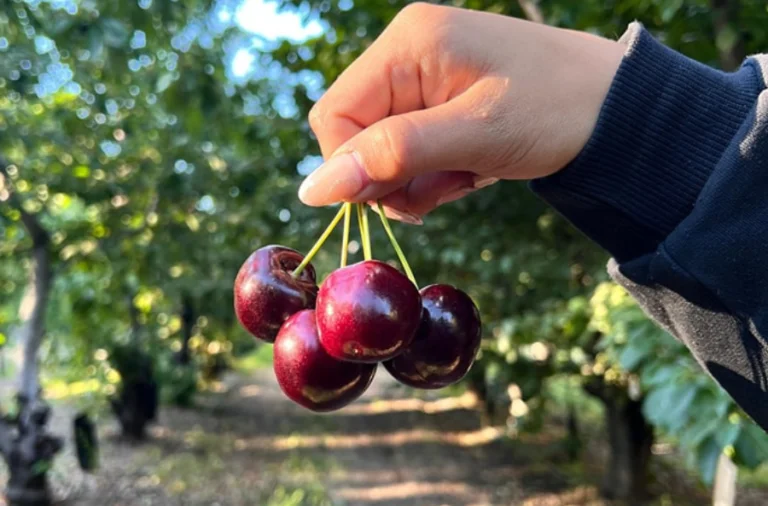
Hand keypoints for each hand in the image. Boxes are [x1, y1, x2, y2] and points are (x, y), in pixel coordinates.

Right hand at [298, 3, 624, 222]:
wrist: (620, 112)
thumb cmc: (557, 109)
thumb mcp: (473, 134)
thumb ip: (392, 155)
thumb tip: (313, 188)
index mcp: (408, 44)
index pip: (335, 115)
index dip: (350, 168)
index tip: (392, 202)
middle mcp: (408, 53)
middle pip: (356, 134)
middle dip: (391, 176)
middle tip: (440, 191)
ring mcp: (425, 78)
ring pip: (383, 149)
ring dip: (417, 180)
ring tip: (466, 176)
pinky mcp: (441, 104)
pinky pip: (412, 150)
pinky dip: (435, 174)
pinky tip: (471, 171)